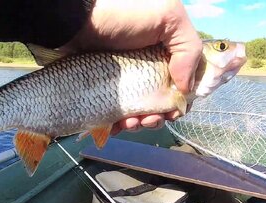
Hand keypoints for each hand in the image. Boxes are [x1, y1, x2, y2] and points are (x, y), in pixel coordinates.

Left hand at [61, 0, 201, 133]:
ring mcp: (126, 80)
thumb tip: (186, 87)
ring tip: (131, 123)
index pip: (183, 82)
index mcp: (165, 52)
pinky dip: (121, 123)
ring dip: (141, 122)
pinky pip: (118, 112)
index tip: (174, 111)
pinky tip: (118, 125)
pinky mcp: (107, 89)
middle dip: (159, 116)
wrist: (77, 21)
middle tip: (149, 119)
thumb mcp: (168, 16)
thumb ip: (188, 47)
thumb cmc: (123, 14)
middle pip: (162, 101)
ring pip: (140, 110)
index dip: (182, 100)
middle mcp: (148, 67)